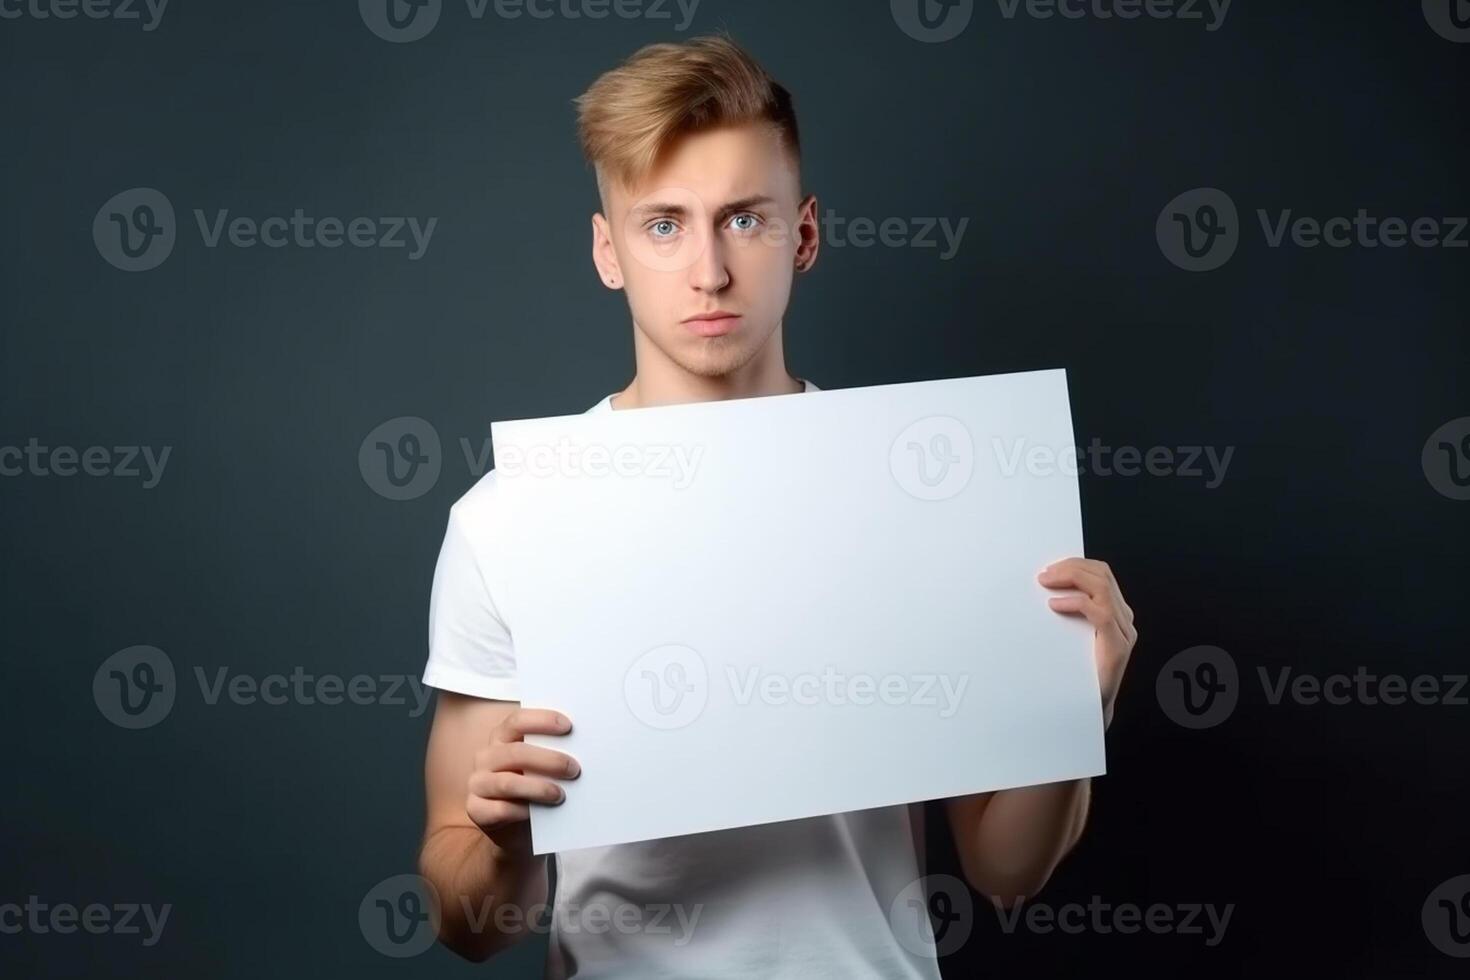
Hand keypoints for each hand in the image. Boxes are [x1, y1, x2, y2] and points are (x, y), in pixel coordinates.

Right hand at [466, 708, 580, 853]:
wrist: (513, 826)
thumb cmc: (533, 787)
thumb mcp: (542, 767)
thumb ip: (552, 753)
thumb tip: (581, 747)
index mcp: (502, 737)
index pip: (517, 721)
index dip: (542, 720)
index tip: (568, 726)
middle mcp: (487, 757)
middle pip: (515, 752)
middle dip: (548, 760)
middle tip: (573, 769)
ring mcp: (478, 783)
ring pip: (508, 783)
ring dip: (538, 788)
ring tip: (560, 795)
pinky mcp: (476, 809)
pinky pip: (500, 810)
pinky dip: (523, 811)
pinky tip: (538, 813)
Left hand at [1038, 558, 1136, 729]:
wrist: (1091, 707)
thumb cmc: (1077, 671)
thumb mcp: (1071, 635)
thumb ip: (1069, 613)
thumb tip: (1043, 590)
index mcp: (1116, 612)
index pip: (1102, 573)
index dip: (1076, 565)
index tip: (1050, 568)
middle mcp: (1124, 618)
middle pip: (1102, 575)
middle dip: (1071, 568)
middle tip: (1044, 575)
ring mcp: (1124, 631)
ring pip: (1102, 588)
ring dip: (1071, 579)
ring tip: (1047, 584)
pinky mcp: (1118, 646)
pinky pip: (1099, 612)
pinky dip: (1075, 603)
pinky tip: (1054, 605)